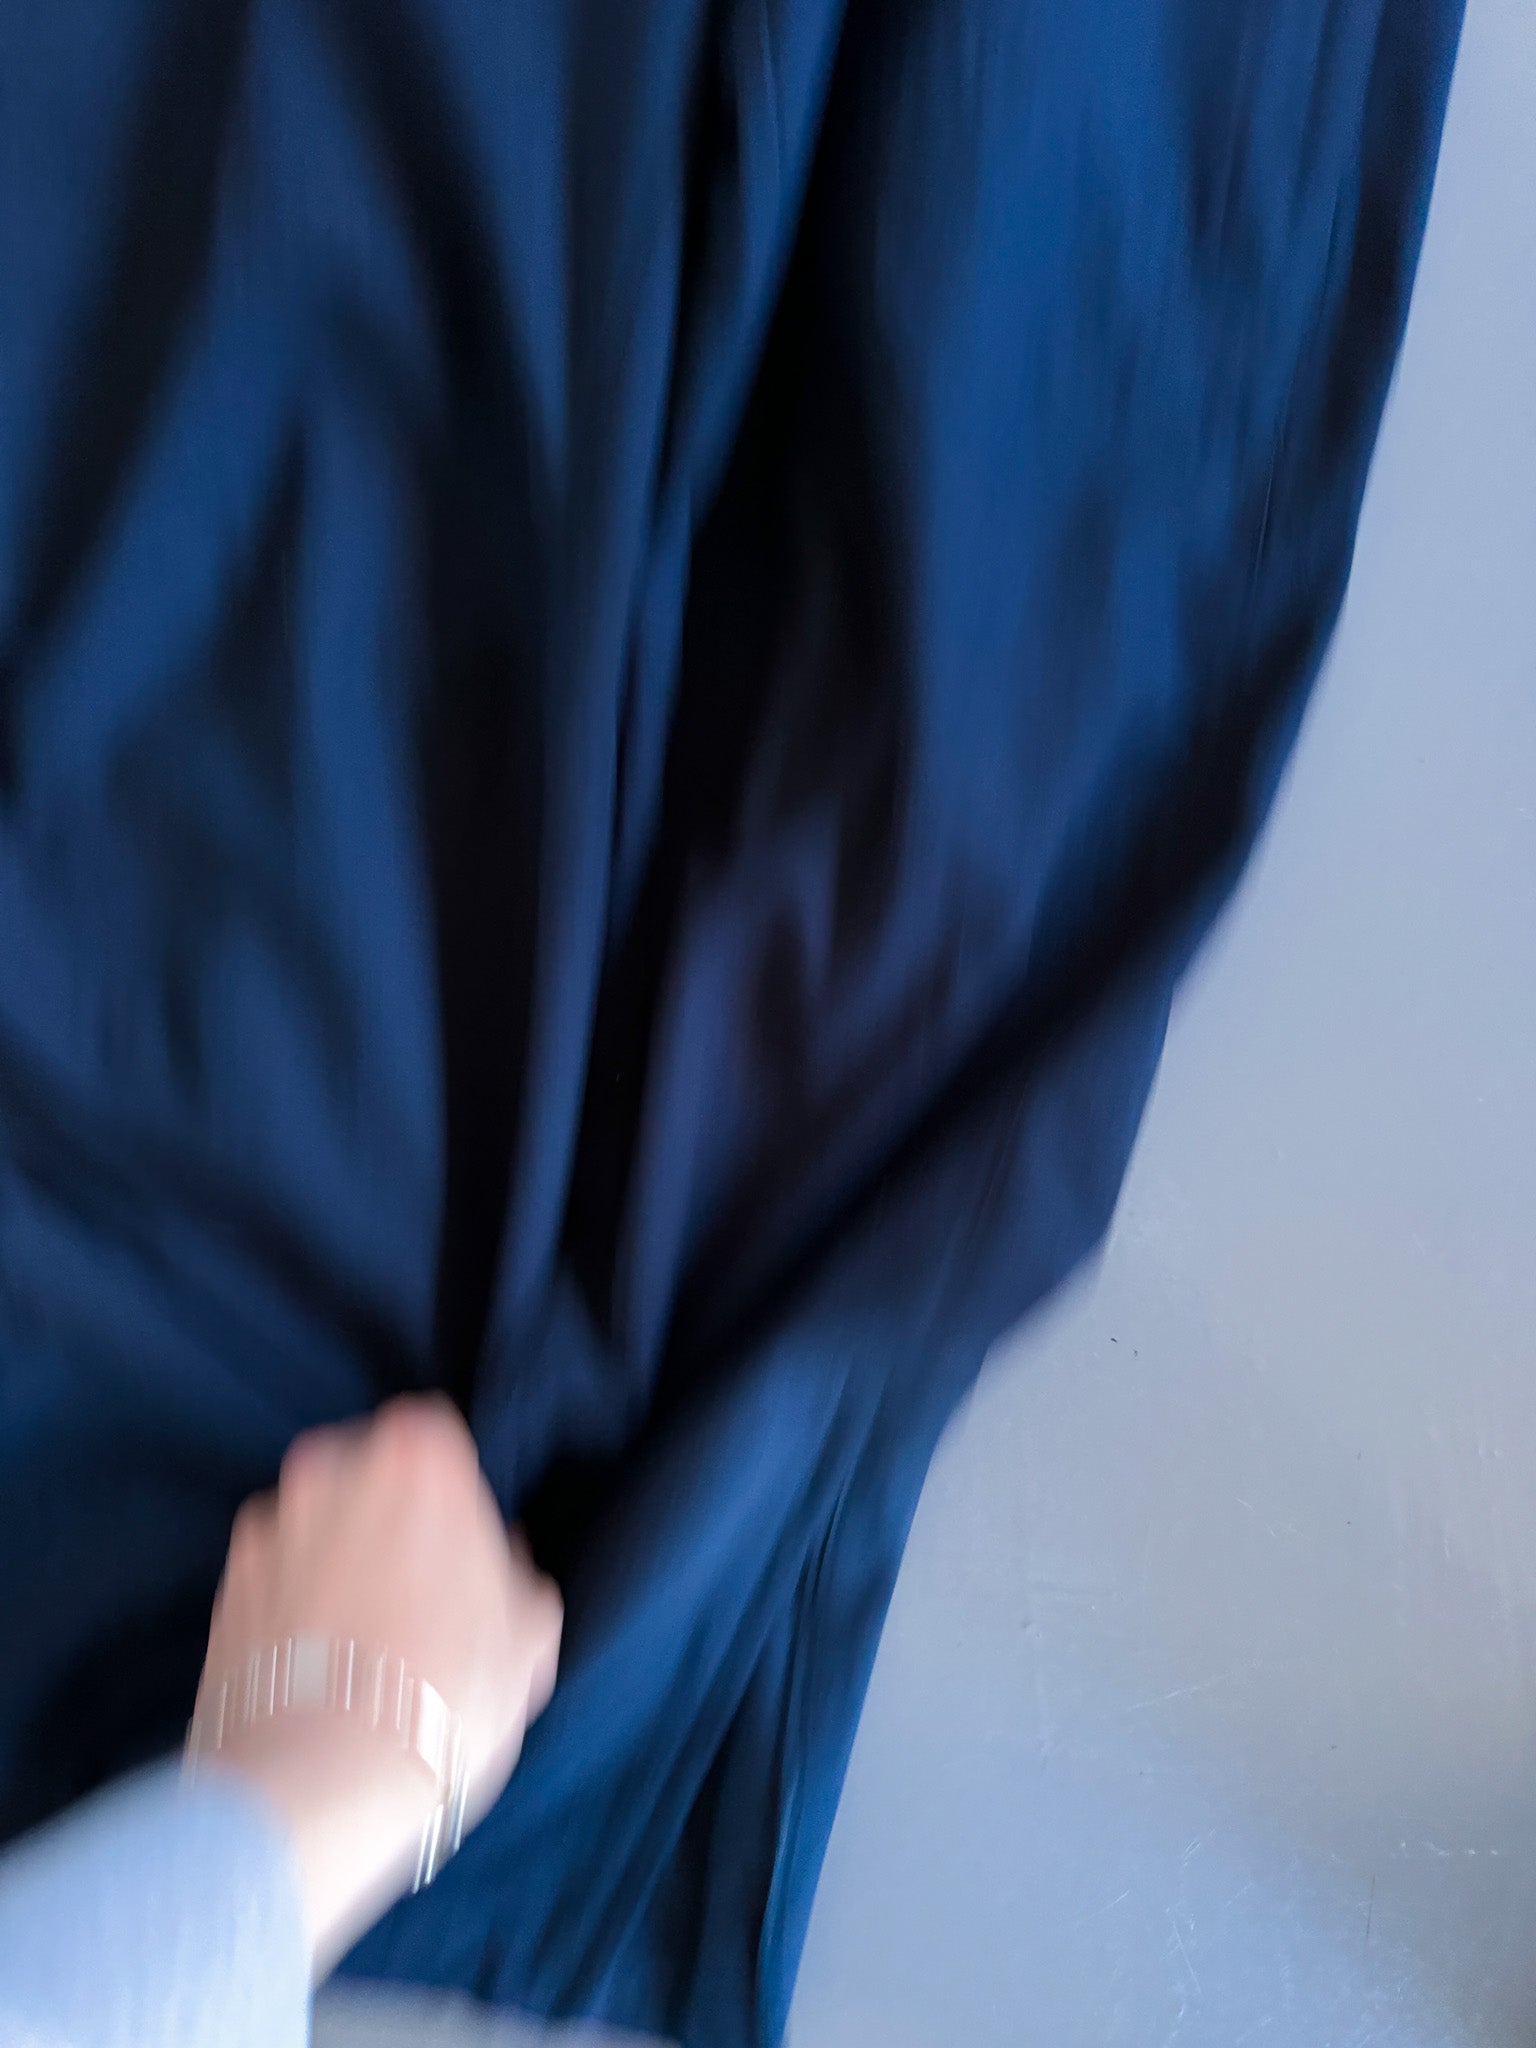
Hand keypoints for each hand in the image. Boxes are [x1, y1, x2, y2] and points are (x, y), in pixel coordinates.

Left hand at [194, 1395, 561, 1973]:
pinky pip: (272, 1580)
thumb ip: (516, 1576)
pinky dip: (289, 1607)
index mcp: (418, 1453)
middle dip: (388, 1520)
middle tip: (417, 1597)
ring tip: (362, 1645)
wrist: (318, 1784)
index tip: (463, 1548)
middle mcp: (331, 1466)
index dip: (453, 1496)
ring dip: (335, 1561)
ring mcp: (267, 1526)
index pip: (439, 1439)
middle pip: (369, 1473)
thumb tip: (503, 1567)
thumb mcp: (528, 1637)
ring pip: (316, 1526)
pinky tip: (318, 1670)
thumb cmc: (444, 1695)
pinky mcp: (222, 1586)